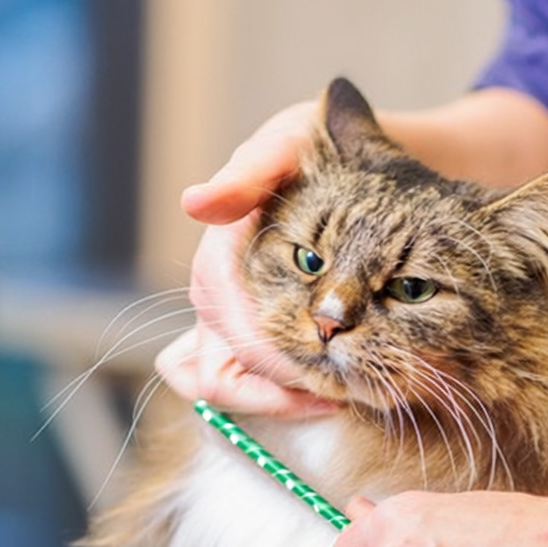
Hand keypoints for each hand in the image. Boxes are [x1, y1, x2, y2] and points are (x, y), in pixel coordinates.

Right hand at [156, 99, 339, 416]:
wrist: (351, 159)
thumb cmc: (318, 152)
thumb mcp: (287, 146)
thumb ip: (249, 173)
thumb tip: (196, 205)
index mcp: (219, 258)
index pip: (232, 328)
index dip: (278, 358)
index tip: (331, 369)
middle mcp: (214, 295)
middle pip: (218, 373)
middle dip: (278, 389)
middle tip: (342, 389)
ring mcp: (227, 320)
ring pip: (219, 385)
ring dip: (270, 399)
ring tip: (333, 395)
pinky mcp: (249, 333)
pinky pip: (238, 382)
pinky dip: (273, 397)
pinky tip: (324, 394)